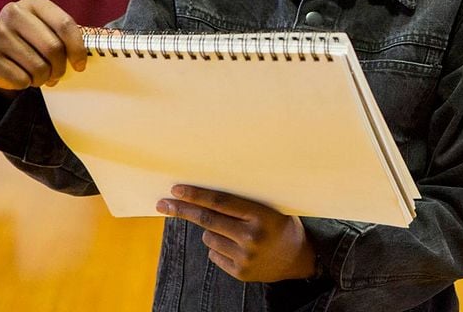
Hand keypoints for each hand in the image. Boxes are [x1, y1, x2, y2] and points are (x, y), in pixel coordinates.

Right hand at [0, 0, 85, 90]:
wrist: (3, 53)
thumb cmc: (38, 41)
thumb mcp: (55, 31)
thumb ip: (75, 36)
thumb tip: (109, 44)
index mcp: (34, 2)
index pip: (65, 25)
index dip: (77, 49)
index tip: (80, 66)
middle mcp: (12, 13)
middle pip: (53, 47)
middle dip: (61, 67)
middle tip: (59, 74)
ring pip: (38, 66)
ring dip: (45, 77)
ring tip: (42, 75)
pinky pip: (20, 79)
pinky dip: (27, 84)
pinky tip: (24, 77)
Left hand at [157, 185, 316, 282]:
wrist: (299, 259)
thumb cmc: (281, 225)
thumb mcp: (270, 208)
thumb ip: (244, 203)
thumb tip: (206, 193)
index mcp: (261, 215)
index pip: (221, 202)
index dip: (197, 195)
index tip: (177, 190)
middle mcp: (251, 236)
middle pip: (207, 220)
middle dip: (182, 210)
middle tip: (163, 204)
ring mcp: (245, 256)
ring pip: (208, 238)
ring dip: (211, 231)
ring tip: (233, 231)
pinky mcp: (240, 272)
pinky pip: (214, 254)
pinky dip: (218, 247)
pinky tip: (236, 246)